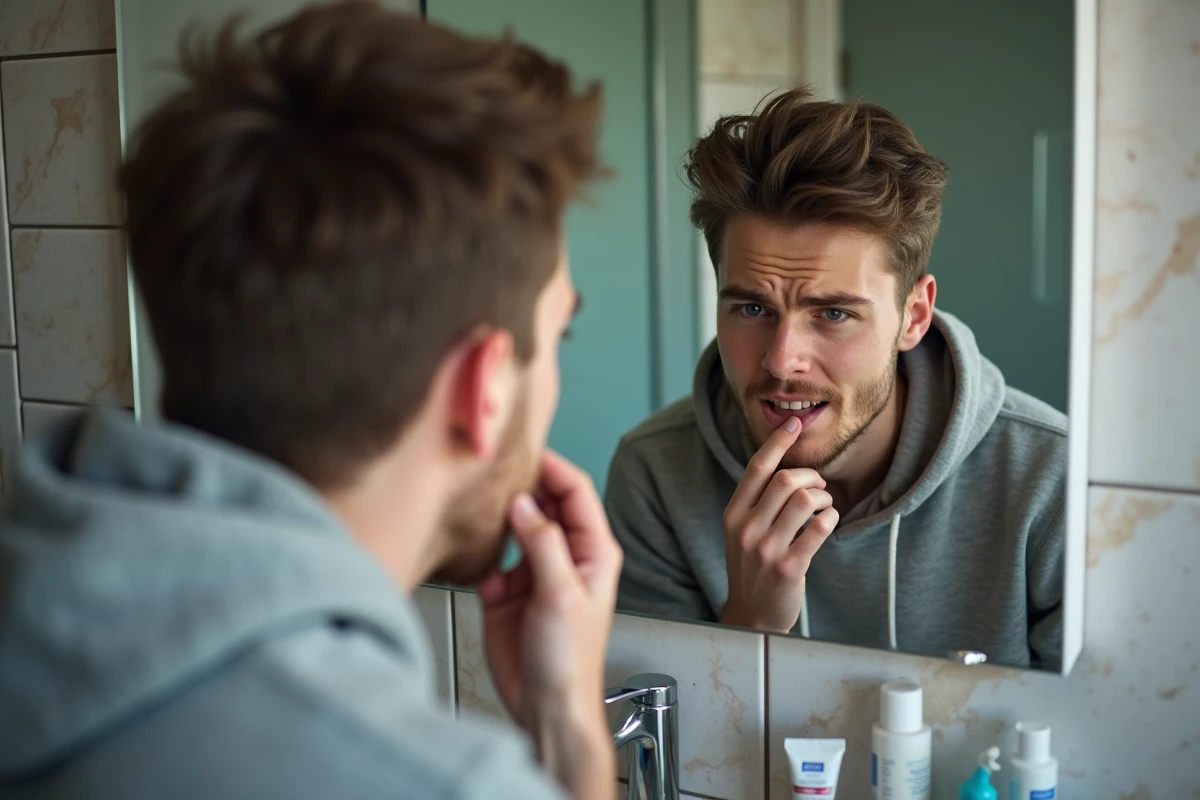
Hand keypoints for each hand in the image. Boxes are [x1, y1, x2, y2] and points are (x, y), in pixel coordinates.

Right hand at [475, 450, 621, 797]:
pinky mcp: (506, 589)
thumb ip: (542, 545)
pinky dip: (480, 554)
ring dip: (497, 519)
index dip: (552, 466)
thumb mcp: (561, 596)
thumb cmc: (571, 661)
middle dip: (520, 486)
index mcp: (593, 550)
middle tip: (492, 473)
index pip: (575, 490)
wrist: (545, 707)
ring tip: (478, 508)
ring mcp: (534, 570)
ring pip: (514, 525)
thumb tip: (524, 504)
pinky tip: (476, 560)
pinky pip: (490, 556)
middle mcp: (564, 554)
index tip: (523, 451)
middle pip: (543, 501)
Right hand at [719, 417, 838, 633]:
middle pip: (785, 481)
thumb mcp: (741, 532)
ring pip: (804, 501)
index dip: (777, 441)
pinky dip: (830, 516)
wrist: (751, 616)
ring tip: (824, 504)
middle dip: (811, 475)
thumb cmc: (752, 566)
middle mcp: (746, 529)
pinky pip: (819, 528)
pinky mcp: (790, 567)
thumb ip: (755, 502)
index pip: (756, 469)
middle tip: (820, 484)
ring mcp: (767, 549)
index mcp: (733, 515)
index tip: (794, 422)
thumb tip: (783, 466)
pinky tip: (829, 520)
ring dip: (823, 496)